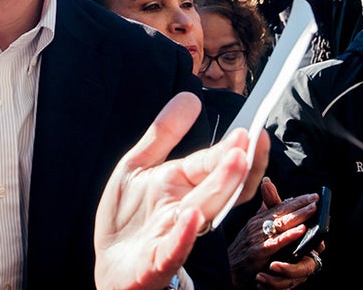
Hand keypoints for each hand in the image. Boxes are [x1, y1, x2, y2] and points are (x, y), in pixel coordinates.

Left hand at [94, 92, 267, 289]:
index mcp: (184, 188)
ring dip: (220, 189)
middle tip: (252, 140)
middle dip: (235, 166)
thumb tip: (190, 97)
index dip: (233, 148)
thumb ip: (163, 134)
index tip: (252, 129)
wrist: (111, 265)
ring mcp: (172, 237)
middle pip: (217, 187)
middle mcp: (186, 211)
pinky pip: (173, 250)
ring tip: (234, 162)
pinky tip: (190, 215)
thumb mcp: (138, 166)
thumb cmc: (129, 219)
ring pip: (203, 214)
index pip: (213, 165)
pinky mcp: (155, 262)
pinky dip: (183, 235)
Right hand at [229, 178, 320, 289]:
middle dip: (301, 204)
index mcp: (257, 219)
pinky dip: (289, 235)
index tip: (312, 196)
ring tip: (312, 209)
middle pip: (282, 212)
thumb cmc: (241, 250)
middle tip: (316, 199)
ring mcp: (257, 238)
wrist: (227, 269)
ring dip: (298, 215)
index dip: (297, 200)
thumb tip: (267, 198)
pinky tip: (301, 230)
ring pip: (281, 224)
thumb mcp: (250, 230)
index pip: (279, 206)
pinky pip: (276, 242)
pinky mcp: (258, 252)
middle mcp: (257, 225)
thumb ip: (262, 215)